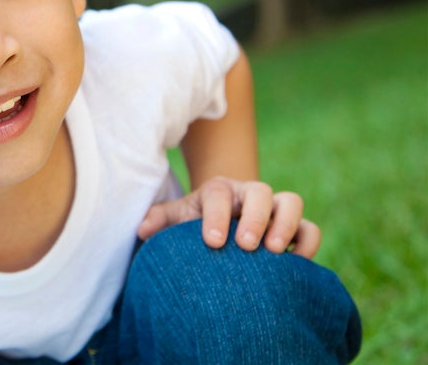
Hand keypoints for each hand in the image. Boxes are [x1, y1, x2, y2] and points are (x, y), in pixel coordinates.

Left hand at [137, 177, 320, 258]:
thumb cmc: (196, 222)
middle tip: (245, 244)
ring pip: (292, 202)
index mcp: (218, 190)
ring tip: (274, 251)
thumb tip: (142, 229)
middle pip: (260, 192)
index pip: (218, 193)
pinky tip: (297, 262)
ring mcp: (275, 209)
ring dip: (285, 224)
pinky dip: (308, 243)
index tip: (212, 241)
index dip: (215, 215)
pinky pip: (310, 229)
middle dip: (255, 217)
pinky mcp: (295, 227)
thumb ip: (160, 220)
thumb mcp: (177, 218)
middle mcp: (249, 194)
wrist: (221, 224)